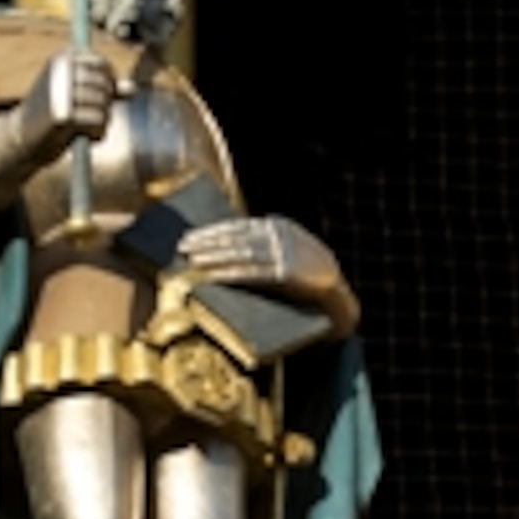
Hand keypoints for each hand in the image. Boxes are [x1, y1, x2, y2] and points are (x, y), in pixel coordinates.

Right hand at [18, 48, 115, 159]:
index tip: (98, 100)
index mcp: (62, 58)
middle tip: (90, 119)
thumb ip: (104, 90)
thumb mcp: (76, 96)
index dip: (108, 84)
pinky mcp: (63, 115)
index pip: (102, 64)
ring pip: (104, 104)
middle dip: (105, 105)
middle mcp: (61, 70)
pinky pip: (99, 121)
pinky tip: (81, 137)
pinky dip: (96, 133)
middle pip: (105, 84)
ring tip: (84, 129)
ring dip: (101, 122)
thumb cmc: (51, 115)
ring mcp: (61, 91)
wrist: (18, 139)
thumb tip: (132, 88)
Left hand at [179, 214, 324, 291]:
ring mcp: (285, 252)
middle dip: (206, 242)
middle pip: (236, 236)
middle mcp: (281, 235)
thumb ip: (266, 243)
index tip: (191, 236)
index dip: (213, 231)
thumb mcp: (289, 249)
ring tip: (192, 261)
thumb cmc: (306, 275)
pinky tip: (212, 277)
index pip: (238, 226)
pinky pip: (251, 272)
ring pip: (240, 252)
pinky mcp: (287, 272)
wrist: (335, 293)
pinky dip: (228, 273)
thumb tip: (228, 244)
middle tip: (182, 246)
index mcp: (280, 225)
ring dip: (214, 256)